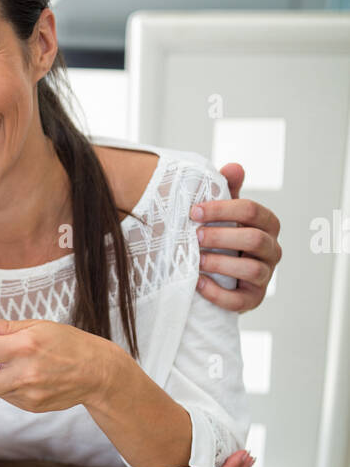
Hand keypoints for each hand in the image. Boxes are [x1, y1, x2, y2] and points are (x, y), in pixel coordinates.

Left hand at [0, 313, 109, 412]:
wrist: (97, 372)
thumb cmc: (70, 345)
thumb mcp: (38, 326)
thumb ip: (3, 327)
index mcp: (26, 346)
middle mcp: (26, 373)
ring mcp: (29, 394)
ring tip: (13, 367)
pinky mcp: (32, 406)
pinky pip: (8, 398)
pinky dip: (9, 388)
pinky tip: (26, 378)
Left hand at [192, 162, 281, 312]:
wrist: (221, 273)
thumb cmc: (223, 236)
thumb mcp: (225, 212)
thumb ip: (229, 190)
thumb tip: (234, 167)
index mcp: (267, 224)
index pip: (252, 210)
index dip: (222, 209)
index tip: (194, 211)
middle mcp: (272, 249)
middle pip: (254, 239)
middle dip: (221, 236)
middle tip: (194, 236)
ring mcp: (265, 276)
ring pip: (251, 269)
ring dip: (220, 263)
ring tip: (196, 260)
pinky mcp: (254, 299)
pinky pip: (239, 300)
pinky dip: (217, 293)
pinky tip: (198, 284)